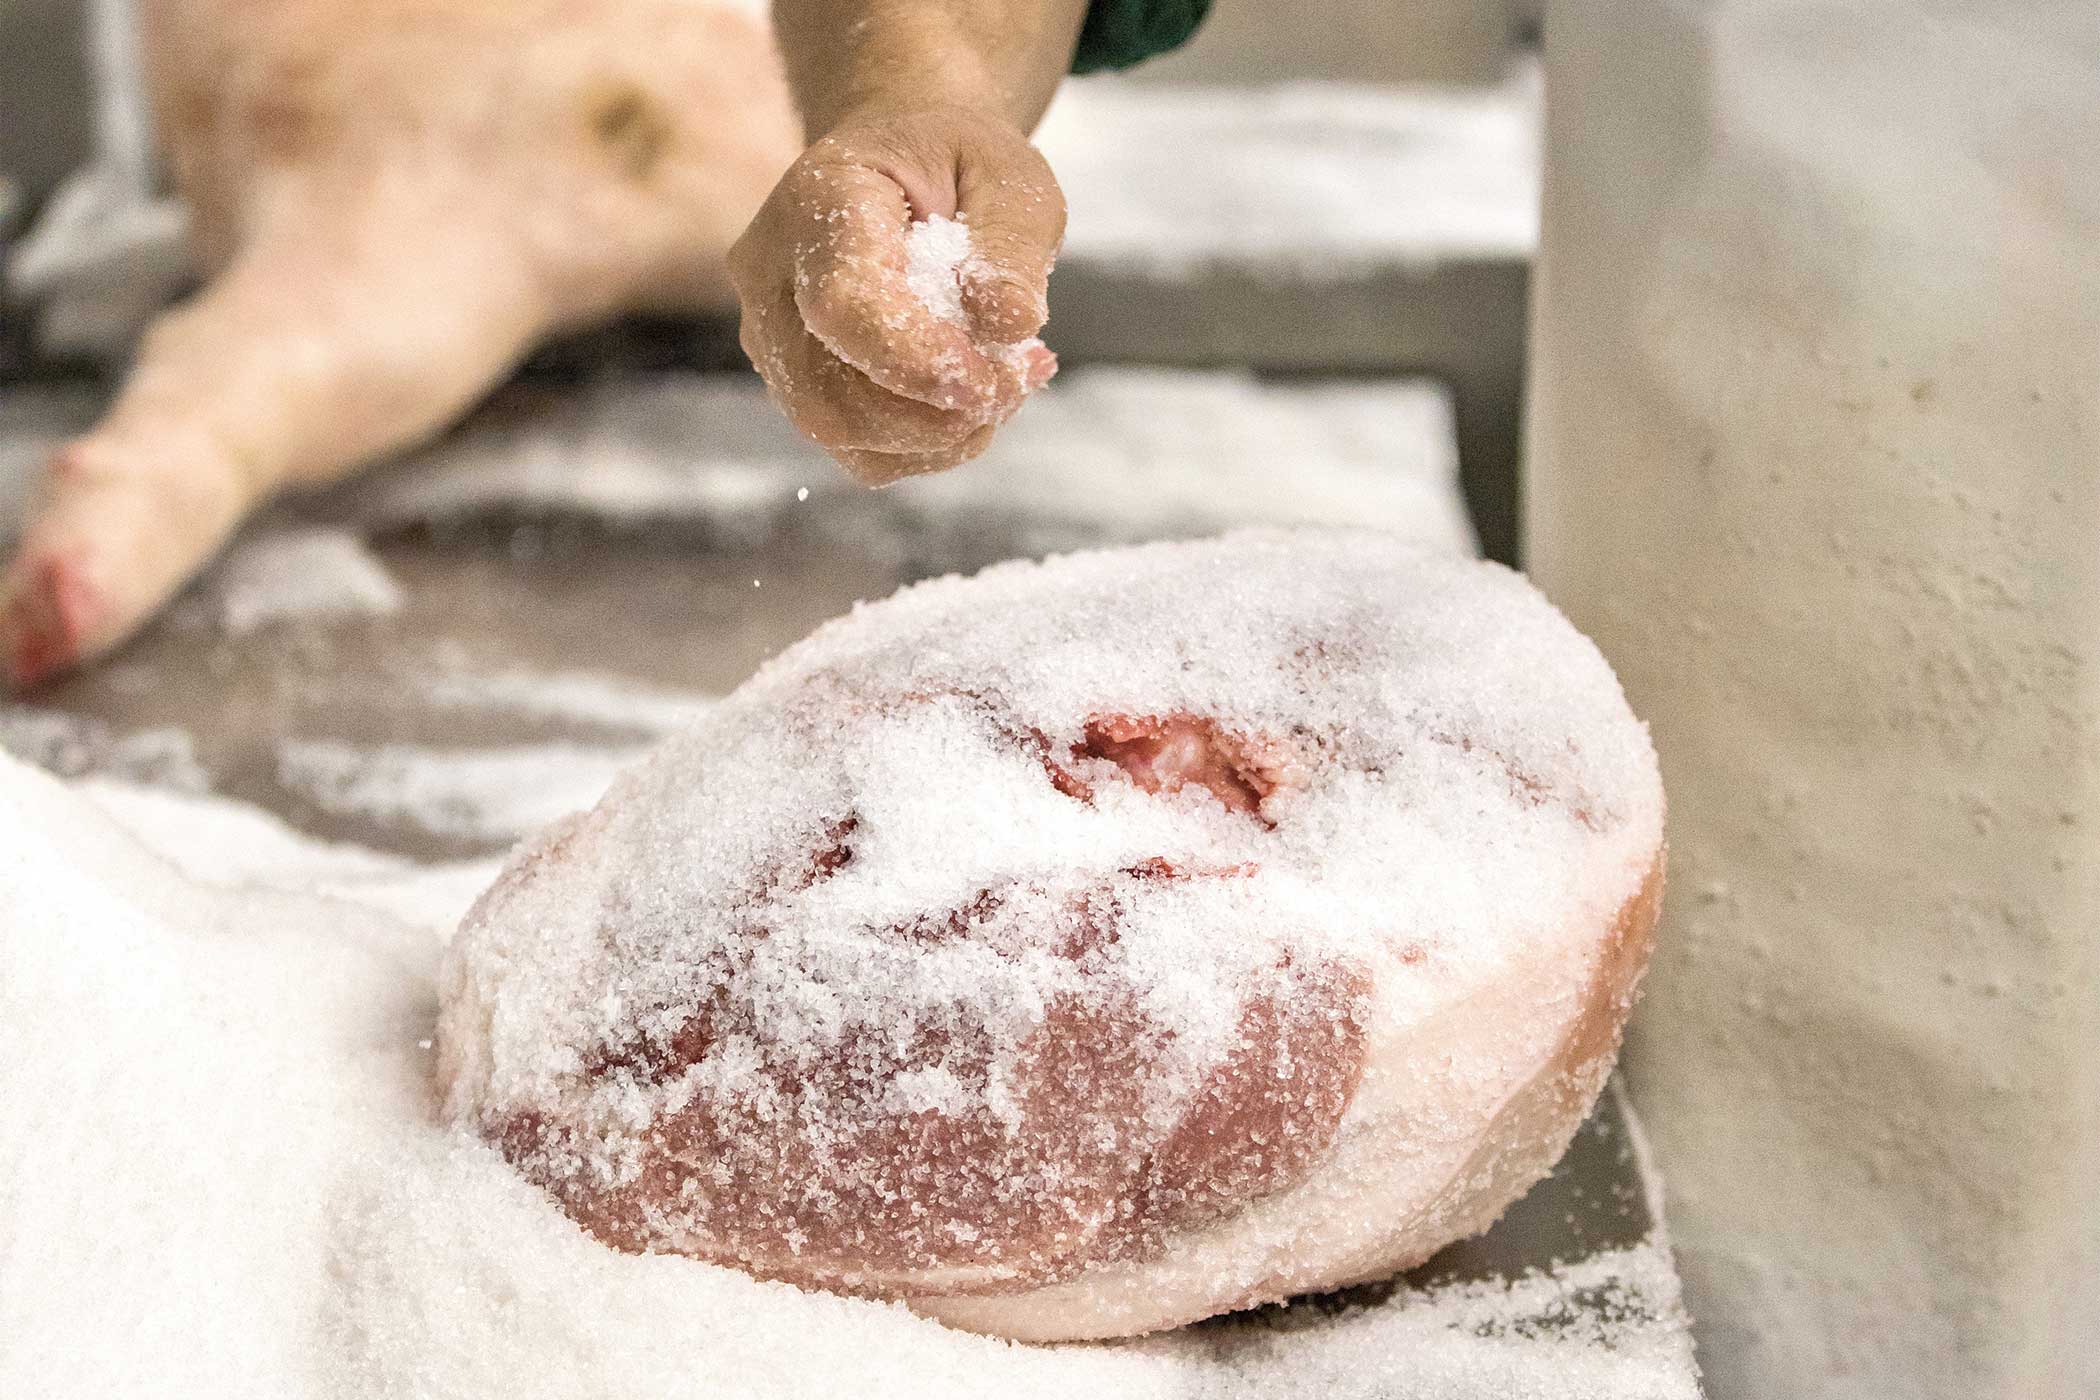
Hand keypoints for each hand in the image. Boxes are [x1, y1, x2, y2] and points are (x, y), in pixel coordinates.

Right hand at [729, 105, 1062, 483]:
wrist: (903, 169)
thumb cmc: (956, 165)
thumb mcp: (1008, 176)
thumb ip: (1012, 245)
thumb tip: (1010, 323)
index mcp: (819, 200)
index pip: (841, 303)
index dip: (915, 360)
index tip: (989, 381)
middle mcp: (773, 276)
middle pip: (828, 392)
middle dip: (936, 412)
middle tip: (1020, 378)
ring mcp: (774, 338)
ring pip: (841, 432)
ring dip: (940, 433)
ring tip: (1006, 379)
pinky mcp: (799, 385)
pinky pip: (860, 451)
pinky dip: (929, 444)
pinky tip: (973, 397)